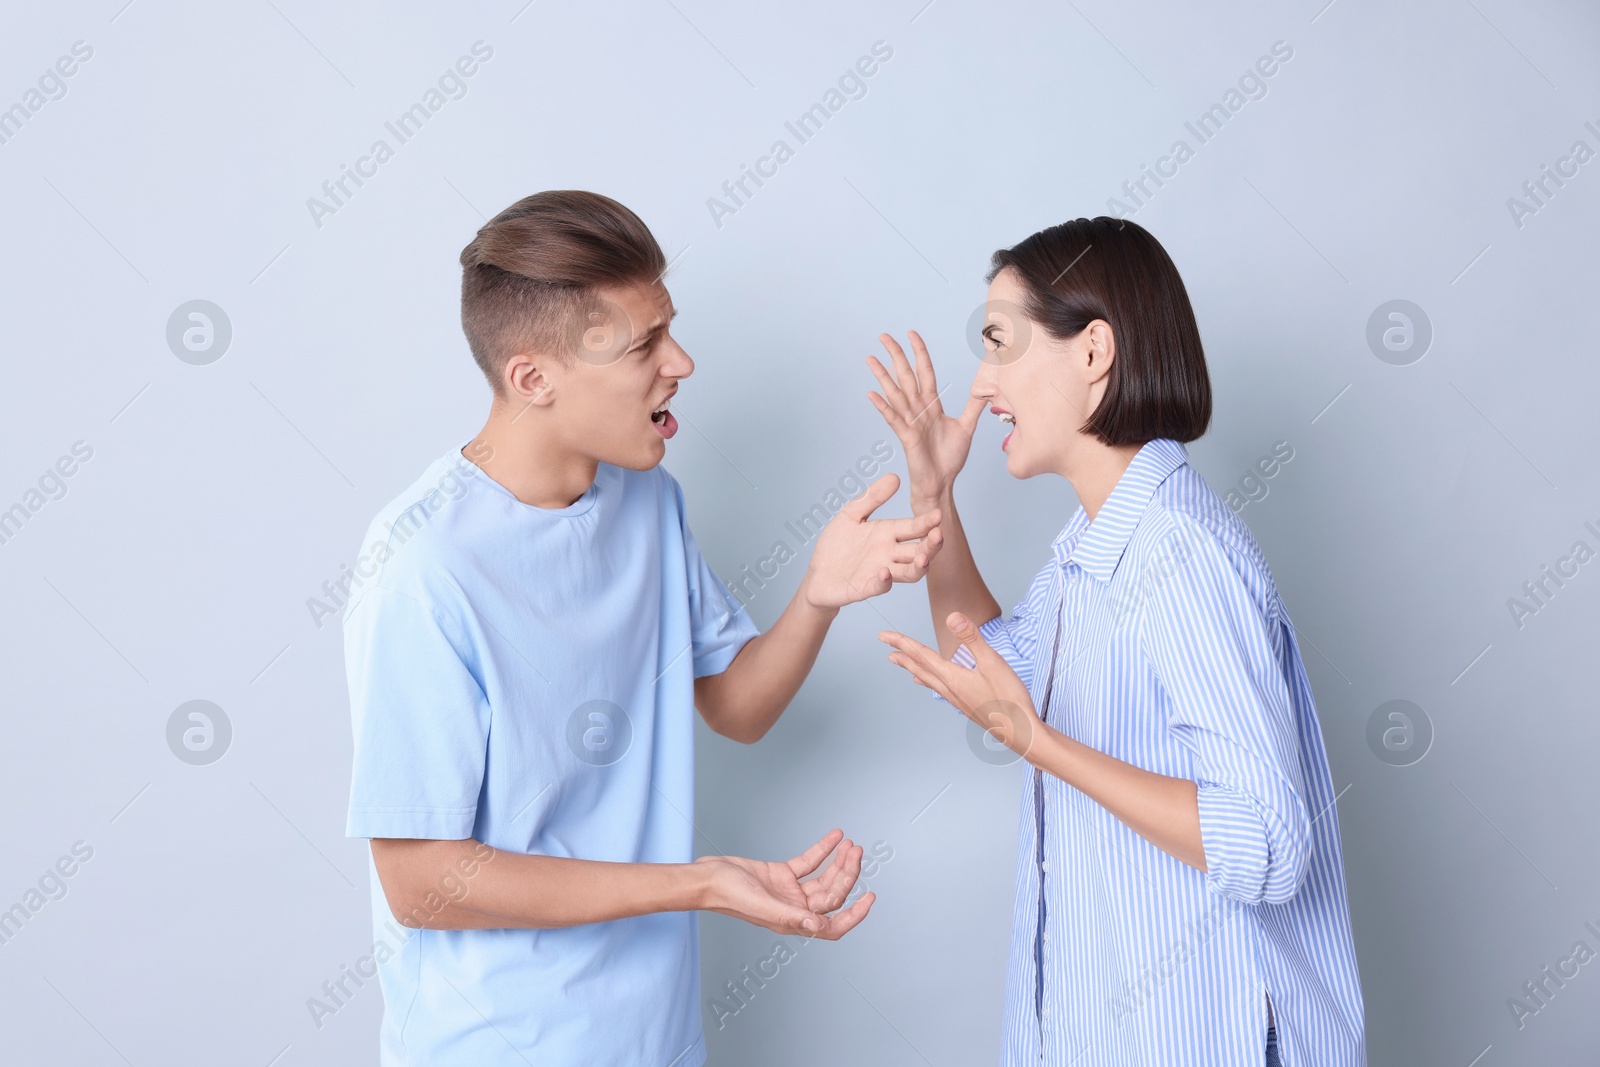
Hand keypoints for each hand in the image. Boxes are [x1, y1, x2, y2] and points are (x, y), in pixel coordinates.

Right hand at [696, 829, 875, 939]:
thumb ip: (791, 917)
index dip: (854, 915)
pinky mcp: (781, 874)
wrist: (707, 878)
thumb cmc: (728, 896)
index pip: (832, 925)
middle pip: (831, 894)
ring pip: (824, 877)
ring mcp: (789, 891)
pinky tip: (835, 836)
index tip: (870, 898)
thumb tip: (818, 927)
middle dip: (847, 874)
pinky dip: (822, 850)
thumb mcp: (763, 907)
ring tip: (850, 844)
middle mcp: (795, 909)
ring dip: (838, 861)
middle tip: (856, 852)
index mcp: (793, 923)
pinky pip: (808, 862)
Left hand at [803, 472, 942, 609]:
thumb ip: (872, 497)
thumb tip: (895, 476)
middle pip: (918, 551)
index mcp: (888, 534)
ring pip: (909, 572)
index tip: (938, 514)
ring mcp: (880, 572)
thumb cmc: (836, 545)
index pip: (913, 528)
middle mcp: (889, 554)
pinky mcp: (866, 587)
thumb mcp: (851, 515)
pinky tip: (885, 572)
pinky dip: (884, 580)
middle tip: (938, 535)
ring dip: (918, 567)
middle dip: (931, 545)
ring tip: (922, 559)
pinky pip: (880, 586)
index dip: (927, 522)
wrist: (816, 574)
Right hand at [867, 331, 985, 503]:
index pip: (925, 372)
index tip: (911, 334)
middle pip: (906, 376)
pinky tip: (872, 394)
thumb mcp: (966, 427)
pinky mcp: (907, 437)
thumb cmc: (949, 458)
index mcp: (931, 405)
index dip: (919, 352)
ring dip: (882, 376)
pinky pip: (893, 419)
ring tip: (870, 359)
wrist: (941, 483)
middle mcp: (918, 410)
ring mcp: (910, 422)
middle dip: (896, 355)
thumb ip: (973, 407)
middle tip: (883, 336)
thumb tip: (985, 390)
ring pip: (895, 393)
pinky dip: (883, 407)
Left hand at [879, 611, 1044, 757]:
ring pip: (929, 679)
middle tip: (886, 645)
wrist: (1021, 733)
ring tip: (900, 662)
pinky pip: (940, 690)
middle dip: (902, 654)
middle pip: (920, 667)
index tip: (883, 636)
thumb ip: (972, 638)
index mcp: (952, 677)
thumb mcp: (992, 662)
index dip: (902, 642)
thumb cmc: (1009, 699)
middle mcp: (950, 689)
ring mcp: (958, 699)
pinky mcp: (967, 705)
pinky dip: (930, 682)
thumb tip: (952, 617)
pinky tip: (934, 684)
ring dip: (913, 668)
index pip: (921, 655)